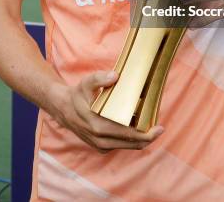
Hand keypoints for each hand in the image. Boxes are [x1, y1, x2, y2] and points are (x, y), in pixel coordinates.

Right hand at [49, 71, 163, 152]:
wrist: (63, 109)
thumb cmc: (78, 94)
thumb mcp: (86, 82)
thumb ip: (100, 78)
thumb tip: (115, 76)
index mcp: (98, 126)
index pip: (128, 134)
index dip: (146, 134)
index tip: (160, 128)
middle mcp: (100, 140)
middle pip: (131, 144)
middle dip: (148, 138)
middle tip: (160, 128)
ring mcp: (100, 145)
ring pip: (127, 147)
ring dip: (140, 139)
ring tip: (151, 126)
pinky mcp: (100, 146)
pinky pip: (121, 145)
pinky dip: (131, 139)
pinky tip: (137, 128)